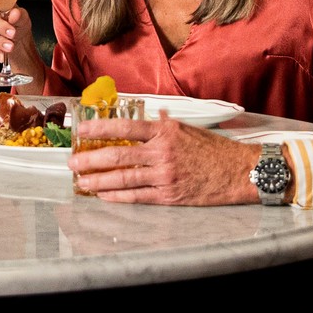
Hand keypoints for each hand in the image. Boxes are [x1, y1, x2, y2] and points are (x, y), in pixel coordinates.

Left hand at [70, 117, 256, 206]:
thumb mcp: (188, 129)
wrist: (240, 172)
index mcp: (165, 132)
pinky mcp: (170, 195)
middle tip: (72, 162)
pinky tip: (104, 195)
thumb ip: (165, 124)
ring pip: (123, 178)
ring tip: (82, 182)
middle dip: (91, 160)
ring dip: (98, 181)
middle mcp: (162, 152)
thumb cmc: (215, 150)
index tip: (81, 131)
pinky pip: (137, 197)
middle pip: (117, 156)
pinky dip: (118, 196)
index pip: (125, 128)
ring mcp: (165, 176)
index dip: (99, 129)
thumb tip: (152, 115)